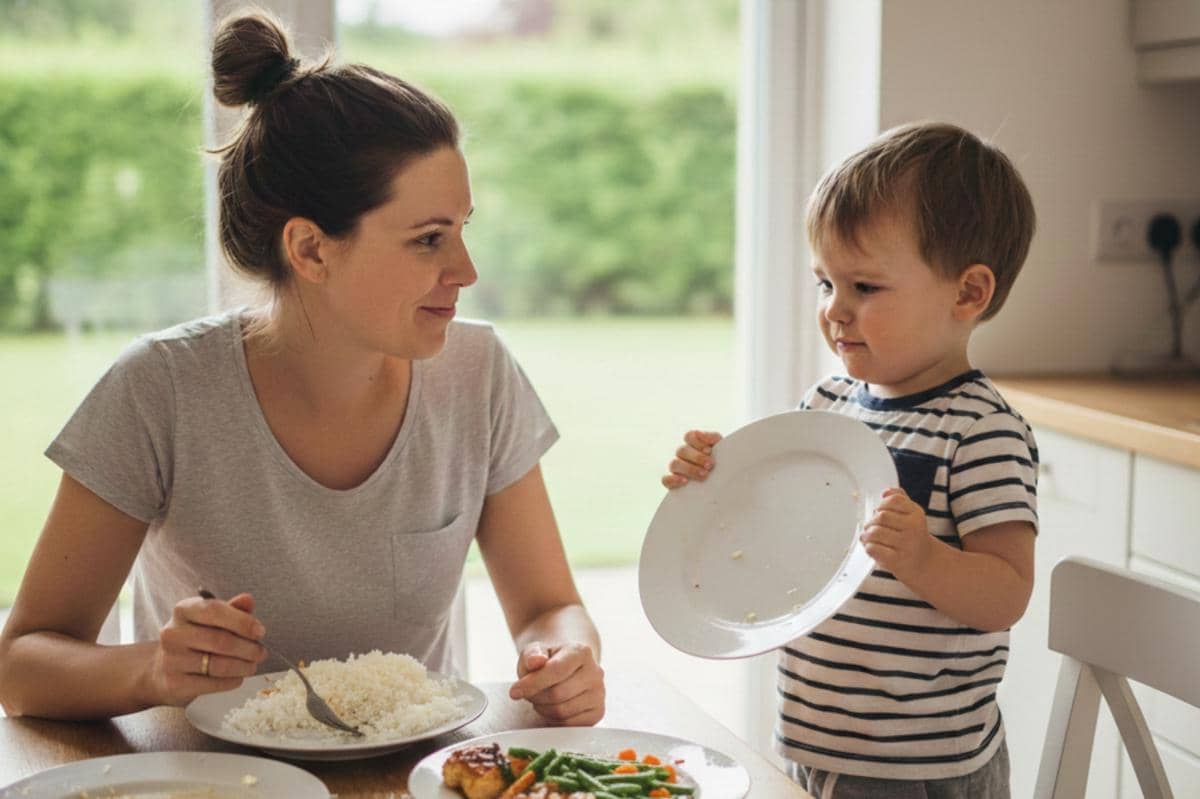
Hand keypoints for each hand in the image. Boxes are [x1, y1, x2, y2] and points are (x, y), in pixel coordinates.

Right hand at [146, 592, 266, 706]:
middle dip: (249, 648)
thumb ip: (232, 609)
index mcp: (183, 610)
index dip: (242, 621)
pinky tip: (238, 677)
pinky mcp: (174, 683)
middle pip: (221, 641)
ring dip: (244, 666)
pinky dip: (232, 681)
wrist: (162, 669)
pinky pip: (213, 683)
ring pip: (219, 665)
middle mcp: (173, 633)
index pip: (214, 610)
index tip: (261, 631)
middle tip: (262, 653)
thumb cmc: (195, 639)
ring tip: (253, 665)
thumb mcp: (211, 620)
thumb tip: (248, 599)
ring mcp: (171, 659)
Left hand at [508, 641, 604, 725]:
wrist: (568, 667)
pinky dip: (553, 719)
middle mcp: (596, 673)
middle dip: (536, 697)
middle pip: (558, 694)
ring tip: (539, 698)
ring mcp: (599, 694)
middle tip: (528, 694)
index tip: (514, 691)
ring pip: (562, 712)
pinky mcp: (598, 713)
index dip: (532, 683)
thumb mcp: (535, 651)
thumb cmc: (548, 659)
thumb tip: (536, 661)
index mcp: (581, 652)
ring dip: (543, 709)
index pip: (556, 671)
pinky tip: (550, 707)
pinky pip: (569, 725)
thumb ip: (532, 654)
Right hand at [662, 429, 721, 488]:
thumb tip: (702, 434)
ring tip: (704, 475)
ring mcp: (676, 468)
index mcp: (694, 443)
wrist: (725, 482)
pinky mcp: (672, 482)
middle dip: (697, 458)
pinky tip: (685, 481)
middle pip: (682, 451)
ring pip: (674, 464)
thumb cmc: (722, 463)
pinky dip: (673, 480)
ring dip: (689, 469)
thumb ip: (713, 438)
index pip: (689, 436)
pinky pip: (666, 480)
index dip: (697, 442)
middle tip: (710, 465)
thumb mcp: (722, 449)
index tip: (709, 450)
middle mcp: (682, 454)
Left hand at [860, 488, 934, 582]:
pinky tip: (872, 548)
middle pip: (881, 516)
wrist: (924, 563)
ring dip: (867, 535)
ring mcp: (906, 545)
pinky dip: (868, 547)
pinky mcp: (897, 560)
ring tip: (868, 538)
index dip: (882, 505)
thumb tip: (886, 491)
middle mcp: (914, 528)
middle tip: (870, 528)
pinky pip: (874, 548)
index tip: (880, 512)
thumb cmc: (911, 536)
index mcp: (917, 514)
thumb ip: (900, 500)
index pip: (893, 500)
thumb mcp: (911, 515)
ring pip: (875, 532)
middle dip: (871, 522)